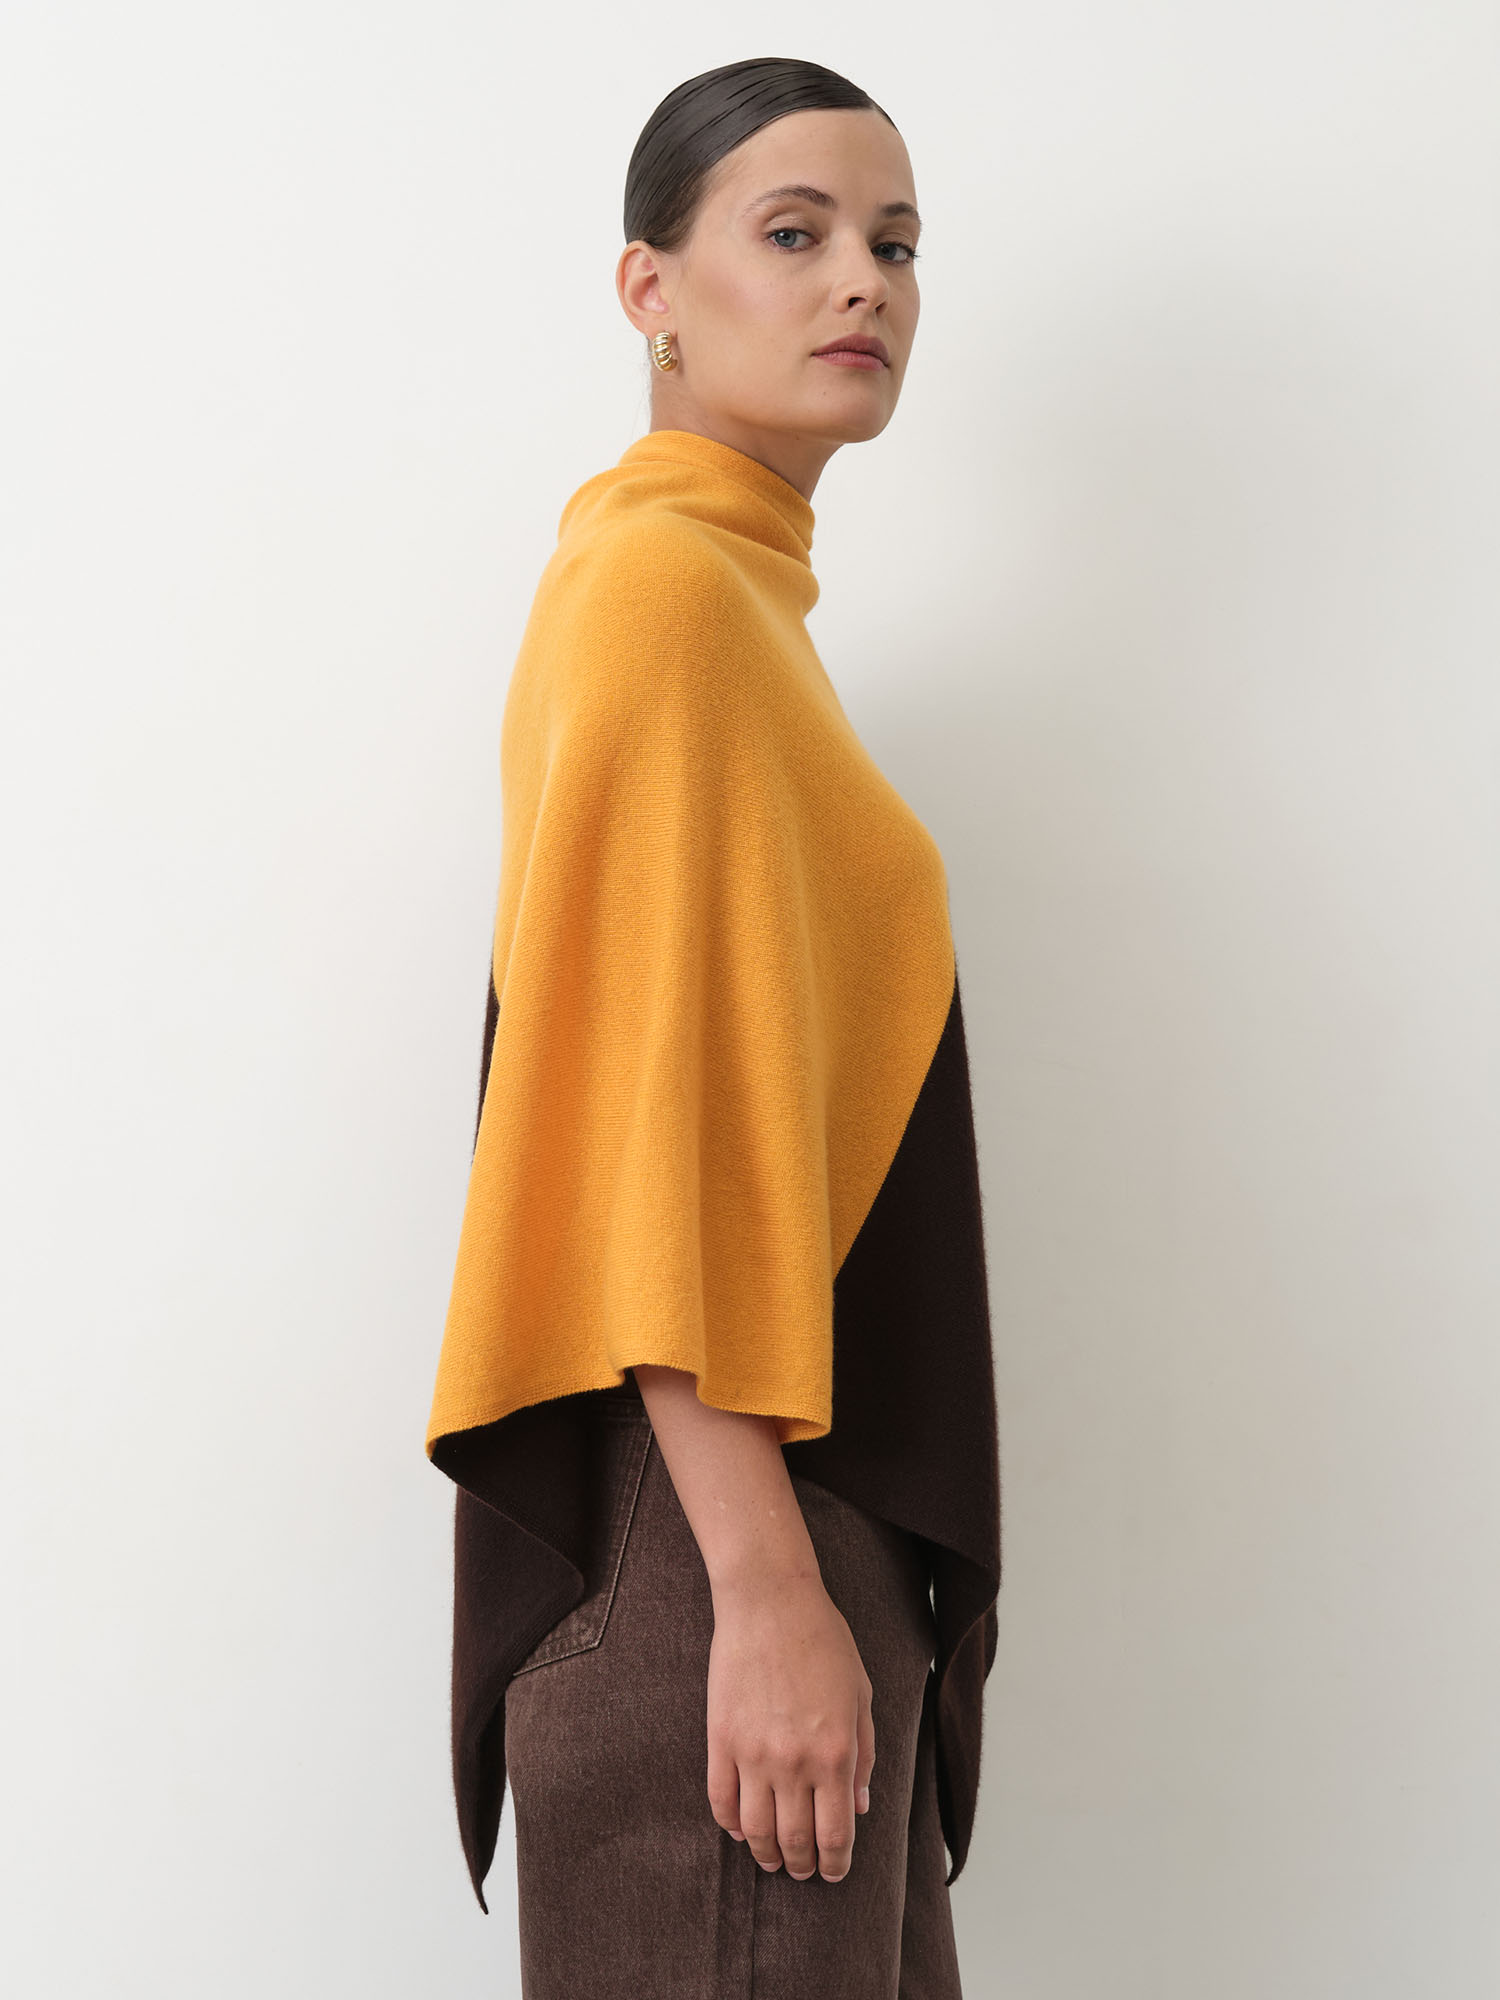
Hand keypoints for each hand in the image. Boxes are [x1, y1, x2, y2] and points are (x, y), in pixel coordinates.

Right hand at [705, 1570, 875, 1882]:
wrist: (769, 1601)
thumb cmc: (823, 1641)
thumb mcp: (861, 1695)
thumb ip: (864, 1754)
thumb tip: (859, 1806)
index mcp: (835, 1753)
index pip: (835, 1832)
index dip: (835, 1863)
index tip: (834, 1873)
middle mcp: (794, 1762)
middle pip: (795, 1839)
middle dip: (801, 1864)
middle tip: (803, 1871)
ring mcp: (753, 1753)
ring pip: (755, 1830)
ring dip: (766, 1854)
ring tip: (773, 1859)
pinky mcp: (720, 1739)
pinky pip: (720, 1799)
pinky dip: (730, 1825)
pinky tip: (740, 1830)